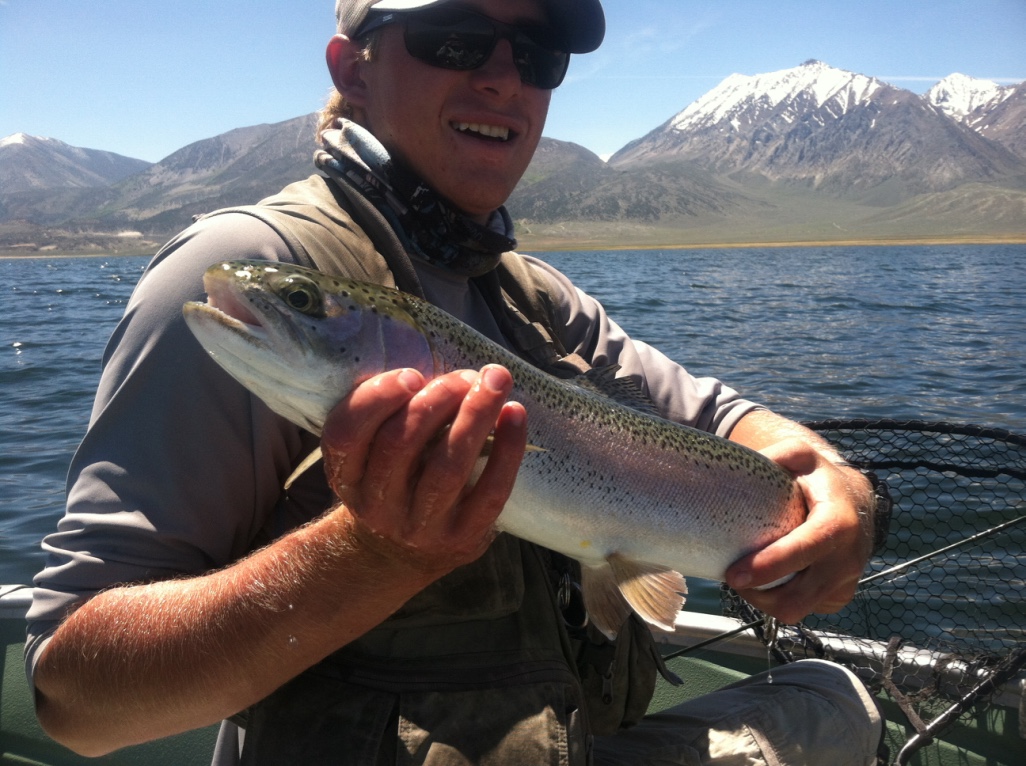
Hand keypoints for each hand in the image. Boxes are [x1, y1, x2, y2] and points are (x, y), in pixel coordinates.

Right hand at [320, 365, 526, 579]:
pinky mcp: (461, 538)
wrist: (402, 553)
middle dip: (438, 400)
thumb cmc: (395, 480)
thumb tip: (444, 368)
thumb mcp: (372, 455)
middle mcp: (376, 504)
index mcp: (346, 473)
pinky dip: (507, 450)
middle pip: (401, 444)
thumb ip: (391, 415)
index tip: (412, 374)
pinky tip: (515, 414)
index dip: (377, 399)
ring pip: (446, 467)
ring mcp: (418, 526)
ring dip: (474, 416)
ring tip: (495, 382)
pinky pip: (488, 493)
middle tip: (468, 375)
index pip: (345, 434)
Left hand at [725, 438, 873, 623]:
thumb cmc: (817, 479)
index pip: (807, 549)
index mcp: (839, 522)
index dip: (771, 565)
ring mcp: (846, 582)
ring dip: (765, 600)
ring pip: (797, 610)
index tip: (736, 574)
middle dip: (759, 594)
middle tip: (732, 577)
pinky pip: (804, 610)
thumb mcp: (801, 456)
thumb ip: (778, 454)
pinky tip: (771, 579)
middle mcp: (849, 558)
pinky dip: (781, 601)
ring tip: (747, 578)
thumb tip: (743, 466)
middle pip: (798, 597)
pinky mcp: (839, 596)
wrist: (855, 501)